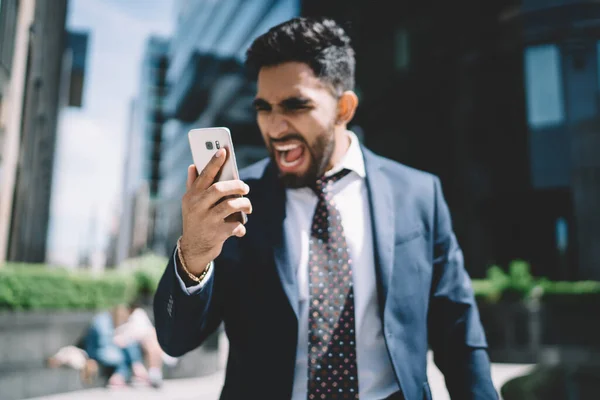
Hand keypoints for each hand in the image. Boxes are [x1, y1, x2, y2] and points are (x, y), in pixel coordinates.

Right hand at [180, 148, 251, 274]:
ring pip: (230, 205)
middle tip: (245, 187)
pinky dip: (241, 226)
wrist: (193, 249)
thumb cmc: (196, 221)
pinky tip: (240, 228)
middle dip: (236, 185)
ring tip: (248, 206)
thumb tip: (192, 165)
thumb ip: (193, 185)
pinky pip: (235, 225)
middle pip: (219, 188)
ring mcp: (207, 221)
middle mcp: (197, 207)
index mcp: (191, 196)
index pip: (203, 175)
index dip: (214, 162)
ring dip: (244, 204)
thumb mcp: (190, 204)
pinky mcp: (217, 234)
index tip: (224, 151)